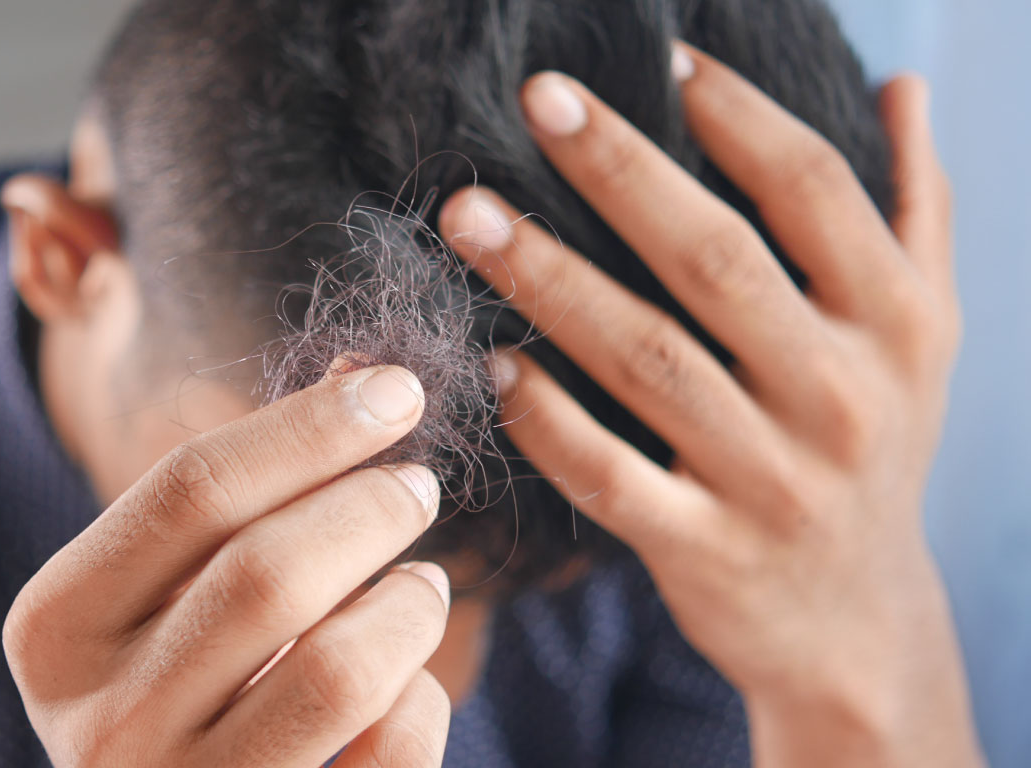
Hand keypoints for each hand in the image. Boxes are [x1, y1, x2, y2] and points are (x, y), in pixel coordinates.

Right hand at [3, 365, 451, 766]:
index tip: (396, 391)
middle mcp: (103, 724)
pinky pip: (387, 752)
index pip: (191, 490)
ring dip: (408, 605)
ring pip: (339, 668)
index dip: (310, 429)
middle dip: (369, 508)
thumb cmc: (177, 678)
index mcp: (57, 629)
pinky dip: (420, 699)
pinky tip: (406, 680)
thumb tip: (365, 379)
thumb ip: (243, 493)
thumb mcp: (168, 588)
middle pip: (268, 573)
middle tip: (416, 486)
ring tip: (421, 584)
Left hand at [439, 46, 981, 766]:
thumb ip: (915, 211)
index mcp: (894, 324)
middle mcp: (841, 396)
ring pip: (647, 360)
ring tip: (469, 217)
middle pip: (715, 260)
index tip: (661, 56)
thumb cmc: (874, 448)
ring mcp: (771, 480)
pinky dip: (547, 419)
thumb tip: (902, 86)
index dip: (737, 116)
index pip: (813, 191)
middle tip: (536, 100)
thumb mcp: (920, 336)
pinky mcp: (704, 551)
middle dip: (619, 171)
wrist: (856, 622)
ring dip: (550, 280)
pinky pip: (611, 475)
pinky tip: (494, 363)